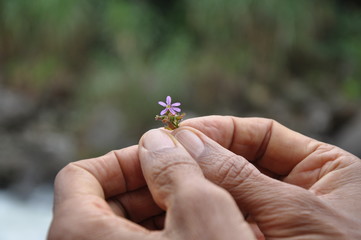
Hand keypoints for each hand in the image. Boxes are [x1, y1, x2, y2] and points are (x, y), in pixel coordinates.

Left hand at [48, 129, 254, 238]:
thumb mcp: (202, 211)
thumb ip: (174, 167)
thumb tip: (156, 140)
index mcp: (81, 235)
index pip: (80, 176)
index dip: (122, 159)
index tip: (160, 157)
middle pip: (103, 202)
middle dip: (149, 184)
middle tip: (188, 179)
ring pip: (123, 230)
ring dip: (163, 210)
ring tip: (202, 206)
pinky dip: (166, 236)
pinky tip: (201, 234)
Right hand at [176, 116, 360, 238]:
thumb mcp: (295, 212)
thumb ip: (238, 176)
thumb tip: (187, 141)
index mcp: (322, 168)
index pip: (260, 134)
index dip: (218, 130)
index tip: (181, 132)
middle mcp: (296, 191)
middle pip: (238, 162)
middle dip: (200, 158)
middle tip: (162, 155)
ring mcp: (277, 219)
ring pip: (226, 193)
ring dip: (196, 186)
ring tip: (160, 181)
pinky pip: (225, 220)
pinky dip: (201, 213)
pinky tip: (176, 207)